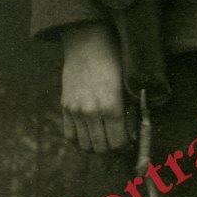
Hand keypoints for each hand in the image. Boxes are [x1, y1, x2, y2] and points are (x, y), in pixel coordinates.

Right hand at [60, 21, 132, 153]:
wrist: (88, 44)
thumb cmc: (114, 63)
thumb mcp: (127, 87)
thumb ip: (130, 114)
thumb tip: (132, 138)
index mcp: (111, 106)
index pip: (118, 144)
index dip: (125, 149)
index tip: (129, 145)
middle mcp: (91, 111)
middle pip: (101, 149)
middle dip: (112, 151)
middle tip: (118, 145)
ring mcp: (75, 110)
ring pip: (85, 146)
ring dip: (96, 148)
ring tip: (105, 140)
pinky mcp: (65, 107)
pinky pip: (70, 136)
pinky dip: (80, 141)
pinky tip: (90, 135)